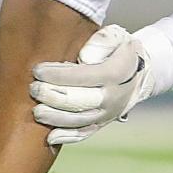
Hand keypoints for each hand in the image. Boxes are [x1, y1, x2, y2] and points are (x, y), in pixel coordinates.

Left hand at [30, 24, 151, 146]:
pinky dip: (67, 136)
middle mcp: (113, 97)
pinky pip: (84, 133)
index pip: (83, 76)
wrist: (139, 73)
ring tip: (36, 110)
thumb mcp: (118, 36)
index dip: (58, 74)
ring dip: (55, 117)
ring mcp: (108, 113)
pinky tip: (50, 136)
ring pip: (78, 120)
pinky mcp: (102, 123)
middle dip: (52, 96)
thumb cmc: (120, 50)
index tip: (38, 70)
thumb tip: (84, 57)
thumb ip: (103, 41)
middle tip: (33, 88)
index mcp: (116, 73)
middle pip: (79, 101)